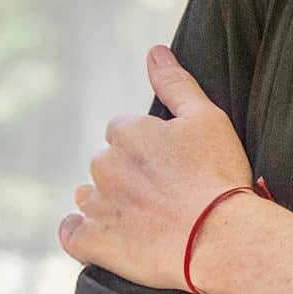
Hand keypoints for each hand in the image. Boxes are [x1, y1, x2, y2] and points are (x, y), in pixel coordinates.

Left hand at [57, 45, 251, 288]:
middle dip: (129, 176)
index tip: (173, 165)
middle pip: (108, 165)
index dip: (150, 149)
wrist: (219, 236)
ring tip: (147, 219)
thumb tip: (155, 51)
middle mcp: (104, 165)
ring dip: (110, 203)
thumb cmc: (219, 175)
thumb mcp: (207, 118)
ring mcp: (96, 205)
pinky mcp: (92, 242)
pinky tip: (106, 237)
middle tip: (166, 194)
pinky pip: (72, 234)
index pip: (125, 132)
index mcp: (128, 132)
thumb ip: (176, 83)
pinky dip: (82, 234)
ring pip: (90, 197)